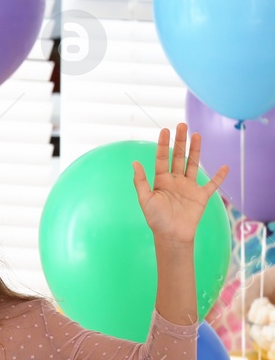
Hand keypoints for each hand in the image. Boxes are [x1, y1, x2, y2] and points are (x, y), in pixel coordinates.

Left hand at [133, 124, 227, 245]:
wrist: (171, 235)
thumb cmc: (156, 218)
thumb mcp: (145, 199)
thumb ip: (140, 181)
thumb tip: (134, 162)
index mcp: (161, 180)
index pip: (162, 158)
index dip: (163, 144)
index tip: (165, 130)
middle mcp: (175, 180)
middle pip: (178, 156)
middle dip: (180, 141)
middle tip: (182, 125)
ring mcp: (189, 186)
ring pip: (194, 164)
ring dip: (196, 150)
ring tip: (197, 135)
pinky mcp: (201, 196)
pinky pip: (212, 184)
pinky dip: (219, 176)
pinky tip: (225, 166)